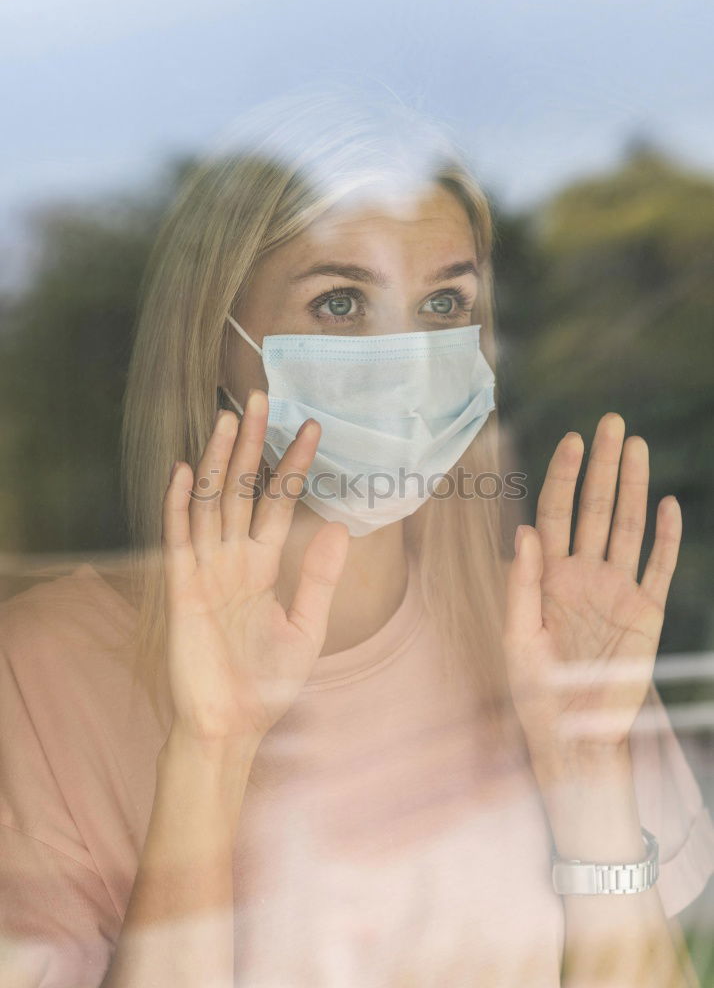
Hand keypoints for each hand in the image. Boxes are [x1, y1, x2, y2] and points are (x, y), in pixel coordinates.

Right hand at [161, 390, 348, 745]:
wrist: (231, 727)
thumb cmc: (266, 684)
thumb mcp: (306, 628)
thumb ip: (320, 578)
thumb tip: (343, 527)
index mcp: (262, 567)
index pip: (278, 504)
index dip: (292, 467)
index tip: (312, 428)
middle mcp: (232, 560)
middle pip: (241, 491)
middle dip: (251, 445)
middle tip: (261, 398)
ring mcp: (205, 571)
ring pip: (211, 504)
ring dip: (219, 461)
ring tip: (229, 419)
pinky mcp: (181, 590)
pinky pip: (179, 539)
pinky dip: (179, 504)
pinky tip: (185, 469)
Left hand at [502, 412, 681, 756]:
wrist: (574, 734)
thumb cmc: (536, 689)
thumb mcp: (518, 636)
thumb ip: (522, 583)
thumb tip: (525, 530)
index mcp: (549, 576)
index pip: (555, 513)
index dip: (562, 476)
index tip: (571, 439)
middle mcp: (585, 574)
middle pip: (595, 508)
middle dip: (601, 466)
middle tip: (611, 423)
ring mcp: (618, 590)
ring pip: (628, 528)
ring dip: (633, 487)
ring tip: (636, 447)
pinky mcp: (647, 613)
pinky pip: (660, 568)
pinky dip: (667, 538)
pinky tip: (669, 504)